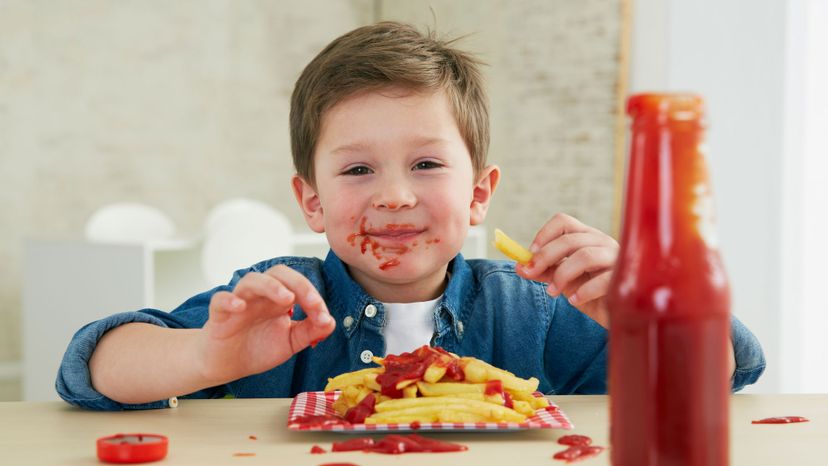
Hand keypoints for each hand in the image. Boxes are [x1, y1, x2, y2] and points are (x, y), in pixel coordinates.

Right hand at [198, 264, 335, 384]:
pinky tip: (239, 306)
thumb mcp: (291, 342)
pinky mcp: (219, 316)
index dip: (313, 296)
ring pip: (252, 280)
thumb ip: (311, 331)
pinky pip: (220, 300)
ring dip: (271, 286)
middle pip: (278, 273)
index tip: (323, 317)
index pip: (298, 285)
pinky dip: (228, 300)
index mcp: (279, 299)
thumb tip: (331, 322)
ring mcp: (240, 303)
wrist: (228, 365)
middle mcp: (261, 296)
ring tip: (286, 298)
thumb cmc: (258, 347)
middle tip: (312, 303)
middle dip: (298, 284)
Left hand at [515, 213, 617, 328]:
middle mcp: (602, 242)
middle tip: (531, 274)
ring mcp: (616, 259)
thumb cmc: (591, 293)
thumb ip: (544, 272)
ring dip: (562, 274)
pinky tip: (575, 301)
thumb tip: (520, 267)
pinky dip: (583, 291)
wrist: (617, 314)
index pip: (563, 222)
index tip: (530, 254)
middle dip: (545, 257)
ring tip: (553, 292)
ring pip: (585, 256)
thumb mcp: (563, 280)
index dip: (543, 234)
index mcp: (587, 237)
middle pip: (570, 239)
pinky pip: (602, 280)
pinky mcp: (624, 279)